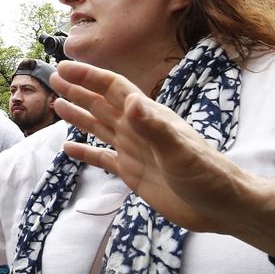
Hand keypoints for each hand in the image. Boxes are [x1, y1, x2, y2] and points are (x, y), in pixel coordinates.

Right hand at [48, 61, 274, 269]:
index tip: (65, 67)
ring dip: (79, 116)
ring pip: (100, 127)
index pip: (113, 88)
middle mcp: (138, 129)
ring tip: (57, 105)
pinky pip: (103, 159)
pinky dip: (85, 154)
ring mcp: (135, 150)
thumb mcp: (179, 149)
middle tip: (53, 79)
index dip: (89, 76)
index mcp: (148, 117)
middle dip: (78, 90)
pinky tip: (70, 150)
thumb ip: (153, 126)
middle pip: (102, 103)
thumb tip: (130, 100)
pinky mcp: (133, 173)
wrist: (221, 206)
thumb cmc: (207, 175)